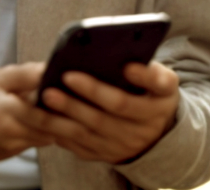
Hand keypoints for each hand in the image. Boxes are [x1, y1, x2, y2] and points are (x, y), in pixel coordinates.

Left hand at [33, 60, 180, 163]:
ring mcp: (126, 145)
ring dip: (68, 112)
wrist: (153, 134)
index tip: (128, 66)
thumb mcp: (158, 79)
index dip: (143, 76)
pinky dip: (62, 130)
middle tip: (66, 76)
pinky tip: (46, 115)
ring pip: (93, 130)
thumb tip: (120, 54)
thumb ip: (146, 67)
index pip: (156, 85)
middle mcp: (147, 126)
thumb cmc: (148, 94)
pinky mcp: (107, 156)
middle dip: (90, 92)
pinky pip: (81, 144)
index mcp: (163, 100)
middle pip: (116, 108)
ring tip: (47, 95)